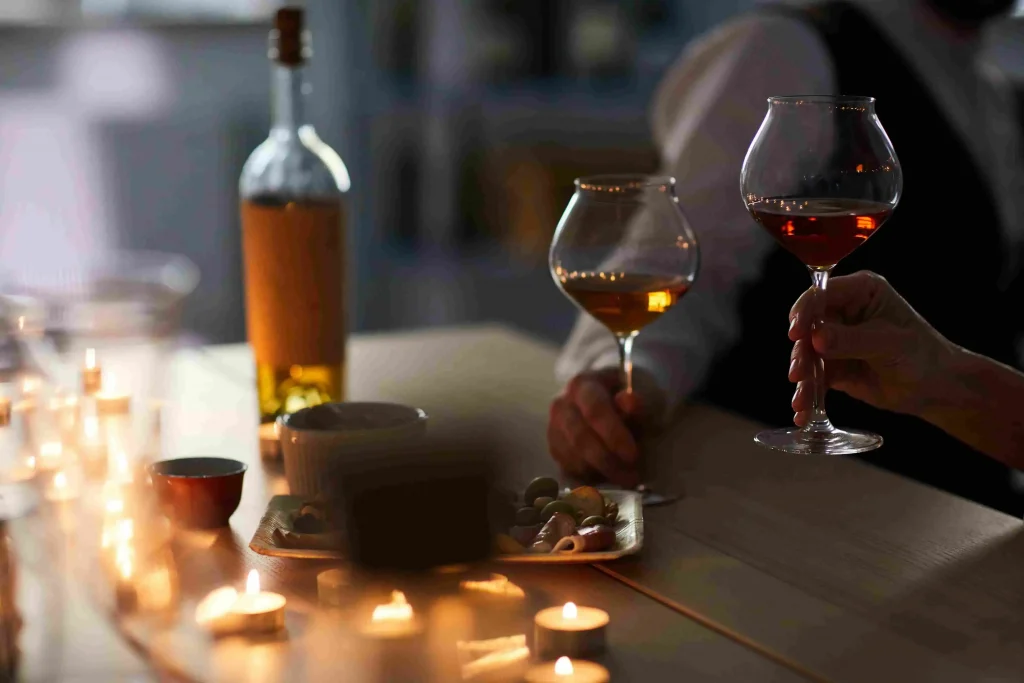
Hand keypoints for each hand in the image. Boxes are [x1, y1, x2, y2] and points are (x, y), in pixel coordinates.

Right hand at [548, 368, 662, 487]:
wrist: (604, 397)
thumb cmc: (625, 396)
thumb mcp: (637, 393)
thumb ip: (635, 401)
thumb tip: (630, 402)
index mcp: (582, 384)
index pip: (595, 411)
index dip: (613, 435)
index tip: (633, 455)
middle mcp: (561, 405)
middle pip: (580, 438)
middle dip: (608, 460)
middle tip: (632, 476)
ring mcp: (554, 427)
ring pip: (573, 457)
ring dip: (600, 471)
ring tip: (626, 477)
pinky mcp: (554, 447)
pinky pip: (568, 468)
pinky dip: (589, 476)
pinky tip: (608, 474)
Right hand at [788, 270, 957, 425]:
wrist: (935, 388)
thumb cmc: (923, 355)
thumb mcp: (890, 343)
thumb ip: (852, 340)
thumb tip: (815, 338)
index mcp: (859, 292)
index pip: (821, 295)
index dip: (804, 312)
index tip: (796, 334)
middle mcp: (842, 312)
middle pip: (807, 327)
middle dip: (801, 353)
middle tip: (798, 374)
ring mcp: (834, 340)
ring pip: (806, 355)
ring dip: (802, 378)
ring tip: (802, 401)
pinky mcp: (832, 366)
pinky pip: (812, 377)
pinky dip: (807, 394)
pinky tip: (803, 411)